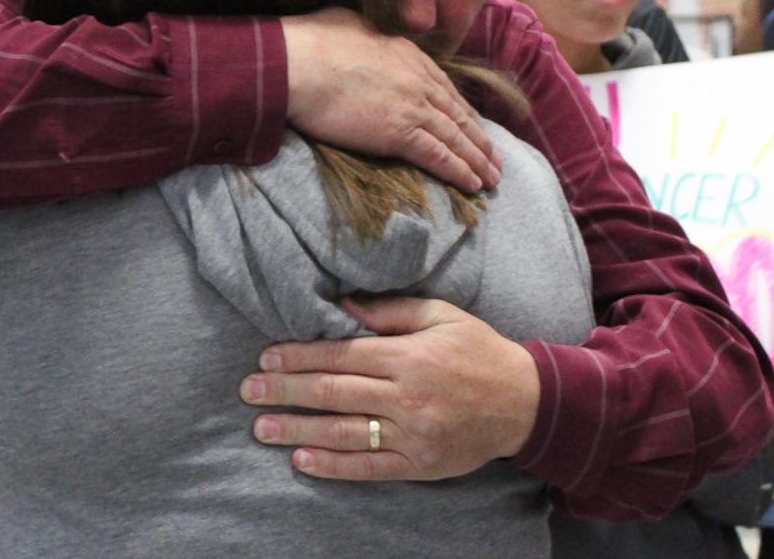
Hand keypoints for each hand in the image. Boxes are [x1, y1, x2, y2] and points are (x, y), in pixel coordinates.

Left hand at [240, 296, 539, 480]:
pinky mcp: (419, 464)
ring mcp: (413, 434)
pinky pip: (369, 467)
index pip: (341, 355)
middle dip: (286, 391)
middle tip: (247, 391)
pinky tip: (302, 460)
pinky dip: (333, 466)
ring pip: (344, 432)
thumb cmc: (478, 350)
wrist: (525, 402)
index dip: (300, 357)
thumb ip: (389, 311)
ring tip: (261, 427)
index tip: (266, 359)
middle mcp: (407, 396)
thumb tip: (340, 305)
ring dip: (297, 430)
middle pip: (334, 393)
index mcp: (409, 356)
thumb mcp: (440, 315)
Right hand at [281, 8, 498, 191]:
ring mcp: (412, 106)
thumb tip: (362, 33)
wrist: (298, 63)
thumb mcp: (349, 23)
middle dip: (479, 139)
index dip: (461, 110)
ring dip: (477, 160)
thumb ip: (367, 33)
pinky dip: (459, 171)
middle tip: (494, 158)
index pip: (443, 87)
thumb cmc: (311, 41)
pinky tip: (472, 184)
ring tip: (491, 177)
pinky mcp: (400, 133)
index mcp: (407, 54)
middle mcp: (419, 79)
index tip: (472, 125)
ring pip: (456, 137)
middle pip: (458, 114)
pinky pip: (439, 156)